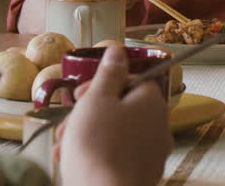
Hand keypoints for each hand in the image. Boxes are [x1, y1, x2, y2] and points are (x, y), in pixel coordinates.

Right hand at [59, 45, 172, 185]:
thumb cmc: (97, 146)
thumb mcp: (96, 100)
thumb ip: (108, 73)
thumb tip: (118, 50)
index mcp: (152, 102)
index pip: (131, 80)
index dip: (102, 85)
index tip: (80, 94)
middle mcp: (160, 127)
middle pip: (123, 108)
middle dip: (90, 113)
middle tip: (69, 123)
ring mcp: (153, 154)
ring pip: (118, 133)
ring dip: (89, 134)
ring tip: (64, 146)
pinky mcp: (143, 175)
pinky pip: (119, 156)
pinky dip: (98, 155)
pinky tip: (74, 161)